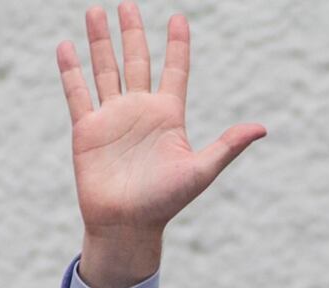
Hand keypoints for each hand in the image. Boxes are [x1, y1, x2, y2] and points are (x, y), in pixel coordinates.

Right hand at [56, 2, 265, 287]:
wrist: (128, 225)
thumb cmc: (166, 202)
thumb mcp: (201, 170)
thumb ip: (227, 145)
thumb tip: (262, 128)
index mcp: (169, 116)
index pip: (175, 71)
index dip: (178, 45)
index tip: (179, 18)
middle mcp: (140, 110)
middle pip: (136, 61)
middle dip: (131, 31)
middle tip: (126, 2)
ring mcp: (112, 117)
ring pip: (105, 69)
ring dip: (100, 41)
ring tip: (95, 11)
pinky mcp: (87, 129)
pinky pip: (78, 93)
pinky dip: (71, 70)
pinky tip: (66, 46)